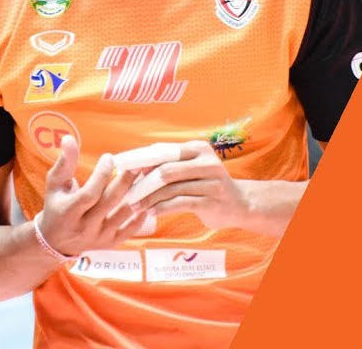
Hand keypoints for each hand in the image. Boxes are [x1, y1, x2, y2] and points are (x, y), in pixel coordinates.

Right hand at [35, 134, 148, 256]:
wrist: (55, 240)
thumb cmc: (56, 205)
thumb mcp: (55, 184)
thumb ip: (64, 162)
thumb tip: (69, 138)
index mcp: (68, 212)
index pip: (89, 193)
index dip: (101, 175)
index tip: (110, 157)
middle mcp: (84, 227)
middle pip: (109, 202)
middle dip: (125, 181)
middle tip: (137, 164)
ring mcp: (98, 237)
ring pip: (123, 215)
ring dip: (137, 195)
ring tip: (146, 178)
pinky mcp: (110, 243)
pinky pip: (130, 230)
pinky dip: (140, 216)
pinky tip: (146, 199)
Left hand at [129, 140, 249, 230]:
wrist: (239, 204)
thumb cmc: (207, 185)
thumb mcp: (192, 168)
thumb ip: (169, 164)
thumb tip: (135, 166)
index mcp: (198, 149)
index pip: (163, 152)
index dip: (140, 160)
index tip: (121, 168)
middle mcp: (206, 162)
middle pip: (165, 170)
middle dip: (142, 183)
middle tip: (126, 194)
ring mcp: (211, 182)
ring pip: (170, 189)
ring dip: (149, 199)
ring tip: (136, 206)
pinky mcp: (211, 201)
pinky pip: (179, 203)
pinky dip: (161, 208)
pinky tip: (151, 213)